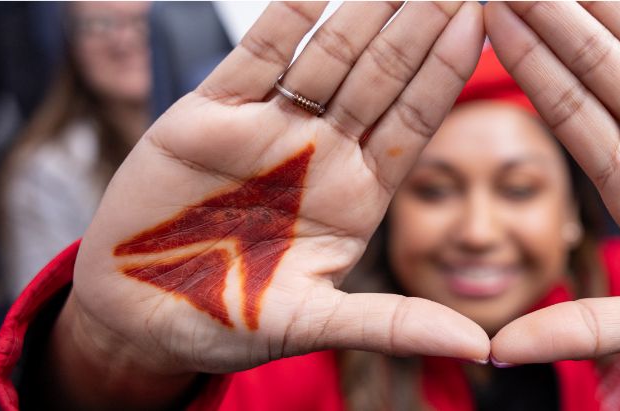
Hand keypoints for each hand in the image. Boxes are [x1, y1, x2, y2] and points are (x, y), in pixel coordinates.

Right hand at [60, 1, 488, 392]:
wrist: (135, 316)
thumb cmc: (227, 321)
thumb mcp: (314, 326)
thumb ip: (393, 326)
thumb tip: (478, 347)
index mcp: (357, 197)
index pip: (413, 121)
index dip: (447, 72)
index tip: (484, 22)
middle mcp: (321, 153)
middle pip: (381, 76)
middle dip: (419, 24)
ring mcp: (268, 129)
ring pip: (327, 56)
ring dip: (365, 10)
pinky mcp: (210, 116)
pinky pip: (254, 56)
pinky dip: (285, 18)